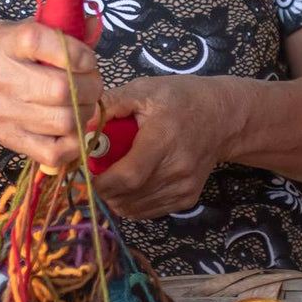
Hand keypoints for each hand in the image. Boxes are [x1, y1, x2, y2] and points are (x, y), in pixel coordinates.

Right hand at [0, 20, 102, 170]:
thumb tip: (92, 23)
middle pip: (60, 89)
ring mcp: (6, 113)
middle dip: (89, 85)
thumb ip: (58, 27)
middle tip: (91, 82)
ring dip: (85, 112)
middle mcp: (3, 78)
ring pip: (63, 121)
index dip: (76, 51)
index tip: (86, 57)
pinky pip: (53, 152)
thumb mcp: (19, 30)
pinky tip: (72, 128)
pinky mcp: (12, 139)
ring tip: (82, 103)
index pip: (42, 43)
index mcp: (6, 44)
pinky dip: (74, 143)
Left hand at [92, 76, 235, 217]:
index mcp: (164, 139)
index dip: (101, 181)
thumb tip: (79, 122)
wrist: (222, 118)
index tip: (86, 170)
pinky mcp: (187, 200)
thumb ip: (110, 105)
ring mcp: (184, 188)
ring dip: (115, 196)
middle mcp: (177, 169)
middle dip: (103, 188)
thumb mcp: (144, 90)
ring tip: (115, 172)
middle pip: (127, 196)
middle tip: (97, 169)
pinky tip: (132, 181)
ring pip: (133, 209)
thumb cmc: (179, 99)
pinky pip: (146, 212)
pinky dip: (131, 202)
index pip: (128, 176)